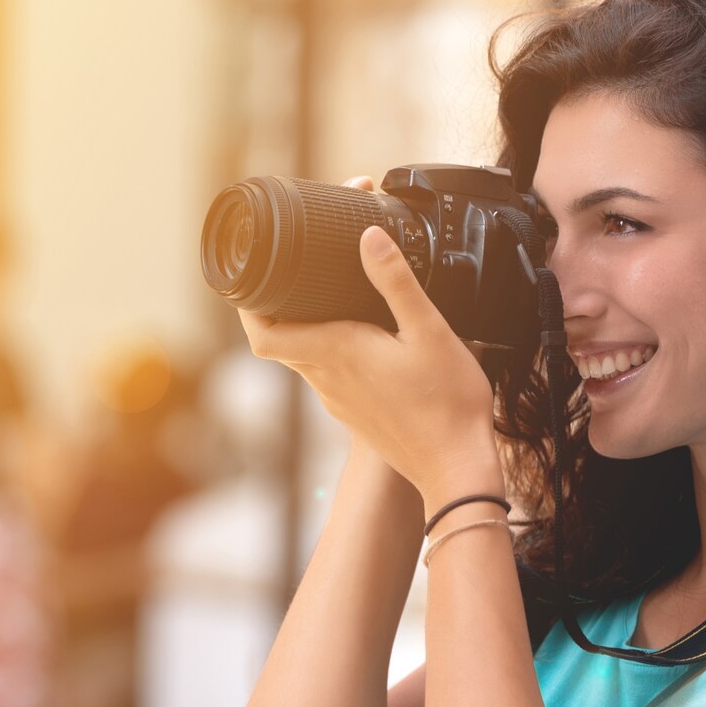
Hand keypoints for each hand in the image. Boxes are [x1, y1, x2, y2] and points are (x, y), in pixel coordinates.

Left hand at [239, 177, 502, 509]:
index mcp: (335, 354)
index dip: (247, 304)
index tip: (254, 274)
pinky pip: (328, 372)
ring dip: (306, 323)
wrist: (458, 469)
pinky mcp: (356, 412)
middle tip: (294, 266)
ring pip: (304, 356)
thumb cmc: (448, 404)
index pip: (262, 335)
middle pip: (279, 339)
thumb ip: (397, 282)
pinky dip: (329, 346)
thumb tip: (370, 237)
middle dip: (278, 301)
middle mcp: (327, 380)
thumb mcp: (430, 331)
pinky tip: (360, 332)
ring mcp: (339, 400)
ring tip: (329, 290)